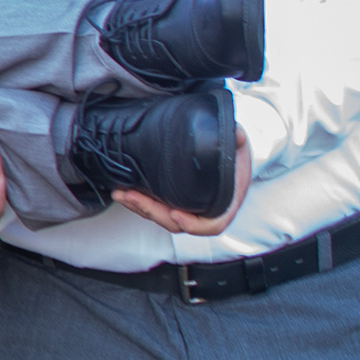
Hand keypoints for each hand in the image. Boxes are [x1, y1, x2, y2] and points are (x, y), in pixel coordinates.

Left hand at [114, 134, 252, 235]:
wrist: (227, 154)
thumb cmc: (233, 154)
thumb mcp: (237, 146)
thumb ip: (236, 141)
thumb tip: (235, 134)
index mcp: (225, 204)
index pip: (212, 225)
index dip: (193, 224)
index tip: (176, 213)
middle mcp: (205, 212)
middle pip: (177, 223)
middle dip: (153, 211)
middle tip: (133, 197)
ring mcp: (187, 209)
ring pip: (162, 218)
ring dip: (139, 208)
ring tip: (121, 194)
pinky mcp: (172, 203)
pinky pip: (155, 209)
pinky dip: (138, 203)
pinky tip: (124, 193)